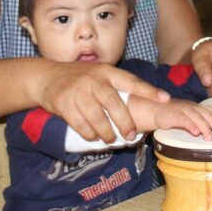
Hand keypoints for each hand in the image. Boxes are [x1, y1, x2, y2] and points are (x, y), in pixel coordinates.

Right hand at [41, 62, 169, 142]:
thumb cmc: (80, 78)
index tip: (165, 99)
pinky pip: (81, 124)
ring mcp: (78, 91)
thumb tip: (145, 102)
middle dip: (125, 122)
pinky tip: (93, 136)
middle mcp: (93, 79)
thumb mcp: (99, 74)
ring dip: (107, 132)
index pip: (131, 81)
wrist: (46, 77)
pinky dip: (90, 134)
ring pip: (97, 117)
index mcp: (106, 71)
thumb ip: (117, 85)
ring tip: (111, 139)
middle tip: (131, 135)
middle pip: (114, 103)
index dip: (148, 91)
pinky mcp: (64, 103)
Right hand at [153, 99, 211, 140]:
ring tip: (209, 137)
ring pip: (197, 117)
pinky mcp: (174, 115)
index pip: (211, 110)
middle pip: (206, 114)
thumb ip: (198, 121)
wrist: (155, 110)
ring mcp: (183, 109)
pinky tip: (195, 133)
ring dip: (205, 127)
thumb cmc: (173, 115)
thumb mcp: (188, 117)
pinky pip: (184, 120)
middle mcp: (191, 106)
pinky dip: (190, 126)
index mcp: (196, 107)